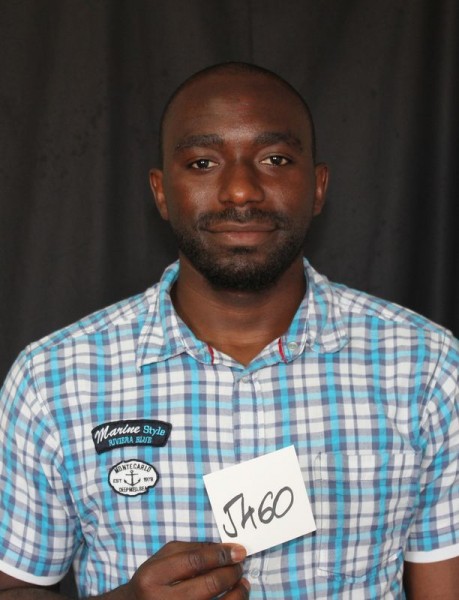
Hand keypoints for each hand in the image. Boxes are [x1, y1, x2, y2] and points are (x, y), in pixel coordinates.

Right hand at [128, 541, 249, 598]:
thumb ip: (191, 549)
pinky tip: (236, 596)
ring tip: (242, 582)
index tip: (238, 550)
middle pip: (209, 585)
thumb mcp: (163, 559)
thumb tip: (225, 549)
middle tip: (240, 564)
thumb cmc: (153, 580)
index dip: (220, 554)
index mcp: (154, 577)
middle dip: (231, 572)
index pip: (194, 561)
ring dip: (237, 593)